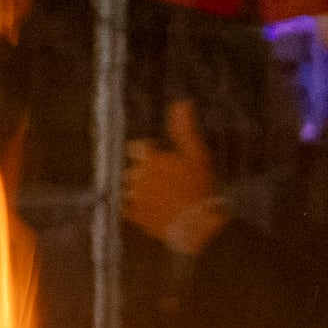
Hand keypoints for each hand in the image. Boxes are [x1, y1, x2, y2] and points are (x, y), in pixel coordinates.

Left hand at [120, 100, 226, 251]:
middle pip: (132, 170)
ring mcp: (135, 198)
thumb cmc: (200, 186)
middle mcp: (137, 177)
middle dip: (144, 173)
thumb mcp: (196, 153)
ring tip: (159, 197)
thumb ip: (184, 129)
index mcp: (150, 160)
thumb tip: (181, 103)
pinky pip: (128, 209)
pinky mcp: (135, 217)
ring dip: (139, 191)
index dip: (148, 153)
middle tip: (164, 182)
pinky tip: (152, 209)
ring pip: (129, 189)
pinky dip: (137, 209)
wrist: (199, 224)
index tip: (159, 159)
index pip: (136, 148)